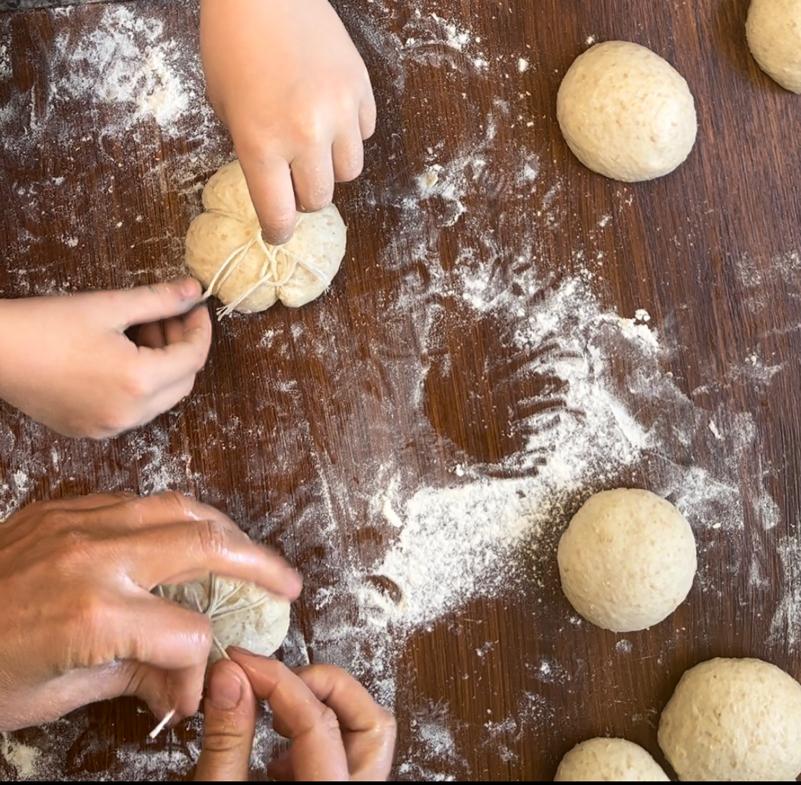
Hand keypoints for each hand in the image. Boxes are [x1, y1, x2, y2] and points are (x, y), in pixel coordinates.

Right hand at [0, 279, 210, 438]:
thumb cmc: (45, 324)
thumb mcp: (109, 306)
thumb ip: (159, 300)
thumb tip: (193, 291)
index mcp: (139, 380)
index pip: (194, 357)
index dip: (201, 329)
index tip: (196, 307)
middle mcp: (130, 412)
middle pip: (183, 382)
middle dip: (183, 347)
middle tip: (169, 317)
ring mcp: (110, 427)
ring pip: (161, 399)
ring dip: (163, 366)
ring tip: (142, 331)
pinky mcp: (92, 431)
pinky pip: (134, 410)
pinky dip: (141, 384)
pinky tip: (123, 356)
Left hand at [0, 492, 301, 731]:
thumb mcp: (59, 693)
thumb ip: (137, 677)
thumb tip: (191, 683)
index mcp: (93, 614)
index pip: (187, 632)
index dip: (205, 662)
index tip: (204, 678)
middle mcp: (96, 557)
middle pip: (205, 546)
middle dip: (258, 564)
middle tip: (288, 582)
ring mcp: (82, 522)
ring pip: (181, 508)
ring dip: (226, 530)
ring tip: (251, 553)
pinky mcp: (68, 505)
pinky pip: (141, 500)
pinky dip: (178, 515)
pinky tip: (190, 534)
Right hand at [195, 651, 395, 780]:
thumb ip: (227, 740)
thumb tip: (231, 677)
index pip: (316, 721)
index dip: (277, 680)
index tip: (243, 662)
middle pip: (371, 720)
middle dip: (323, 687)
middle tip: (278, 682)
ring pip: (367, 734)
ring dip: (325, 710)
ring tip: (280, 717)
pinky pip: (350, 755)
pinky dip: (320, 737)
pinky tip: (281, 752)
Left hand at [200, 0, 375, 242]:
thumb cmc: (231, 44)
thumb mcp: (224, 107)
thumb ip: (252, 150)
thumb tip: (276, 180)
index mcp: (261, 143)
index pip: (280, 214)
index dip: (278, 231)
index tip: (278, 234)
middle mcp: (305, 135)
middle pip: (319, 198)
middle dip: (304, 197)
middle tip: (294, 183)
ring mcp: (338, 112)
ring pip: (350, 172)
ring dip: (331, 168)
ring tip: (316, 148)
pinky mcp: (361, 90)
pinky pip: (365, 134)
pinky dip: (350, 134)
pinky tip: (331, 115)